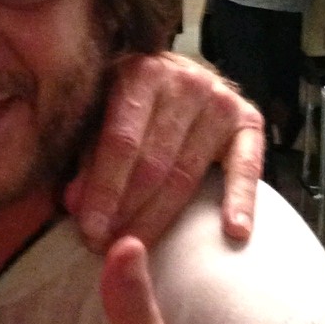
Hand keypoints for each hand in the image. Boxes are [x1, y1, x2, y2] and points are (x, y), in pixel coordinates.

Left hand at [65, 52, 263, 249]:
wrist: (176, 75)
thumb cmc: (127, 102)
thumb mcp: (99, 115)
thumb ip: (87, 157)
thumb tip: (74, 204)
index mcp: (141, 72)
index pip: (122, 141)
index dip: (105, 189)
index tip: (91, 230)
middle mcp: (185, 81)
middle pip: (155, 162)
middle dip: (128, 210)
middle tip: (107, 248)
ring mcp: (221, 100)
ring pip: (188, 173)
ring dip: (162, 217)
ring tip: (140, 250)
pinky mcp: (250, 120)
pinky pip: (247, 167)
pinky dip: (242, 201)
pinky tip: (235, 232)